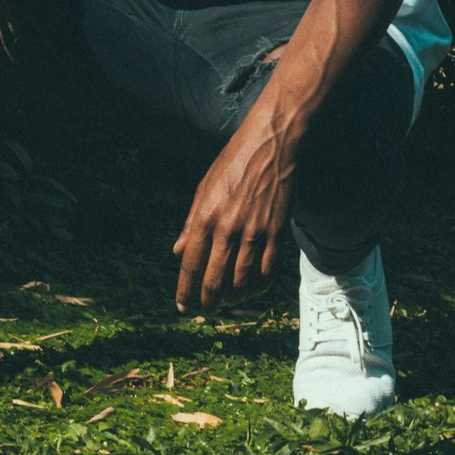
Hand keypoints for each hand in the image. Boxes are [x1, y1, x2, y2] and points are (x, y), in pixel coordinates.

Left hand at [173, 117, 298, 314]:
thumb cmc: (233, 163)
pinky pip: (267, 272)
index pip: (190, 266)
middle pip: (215, 281)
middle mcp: (228, 229)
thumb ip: (191, 223)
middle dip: (208, 303)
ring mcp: (255, 233)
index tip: (183, 307)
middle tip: (205, 311)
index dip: (185, 292)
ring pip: (241, 283)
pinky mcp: (277, 233)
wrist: (271, 144)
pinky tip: (251, 290)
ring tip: (227, 302)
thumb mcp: (203, 188)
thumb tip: (177, 251)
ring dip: (232, 299)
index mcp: (205, 216)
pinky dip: (258, 288)